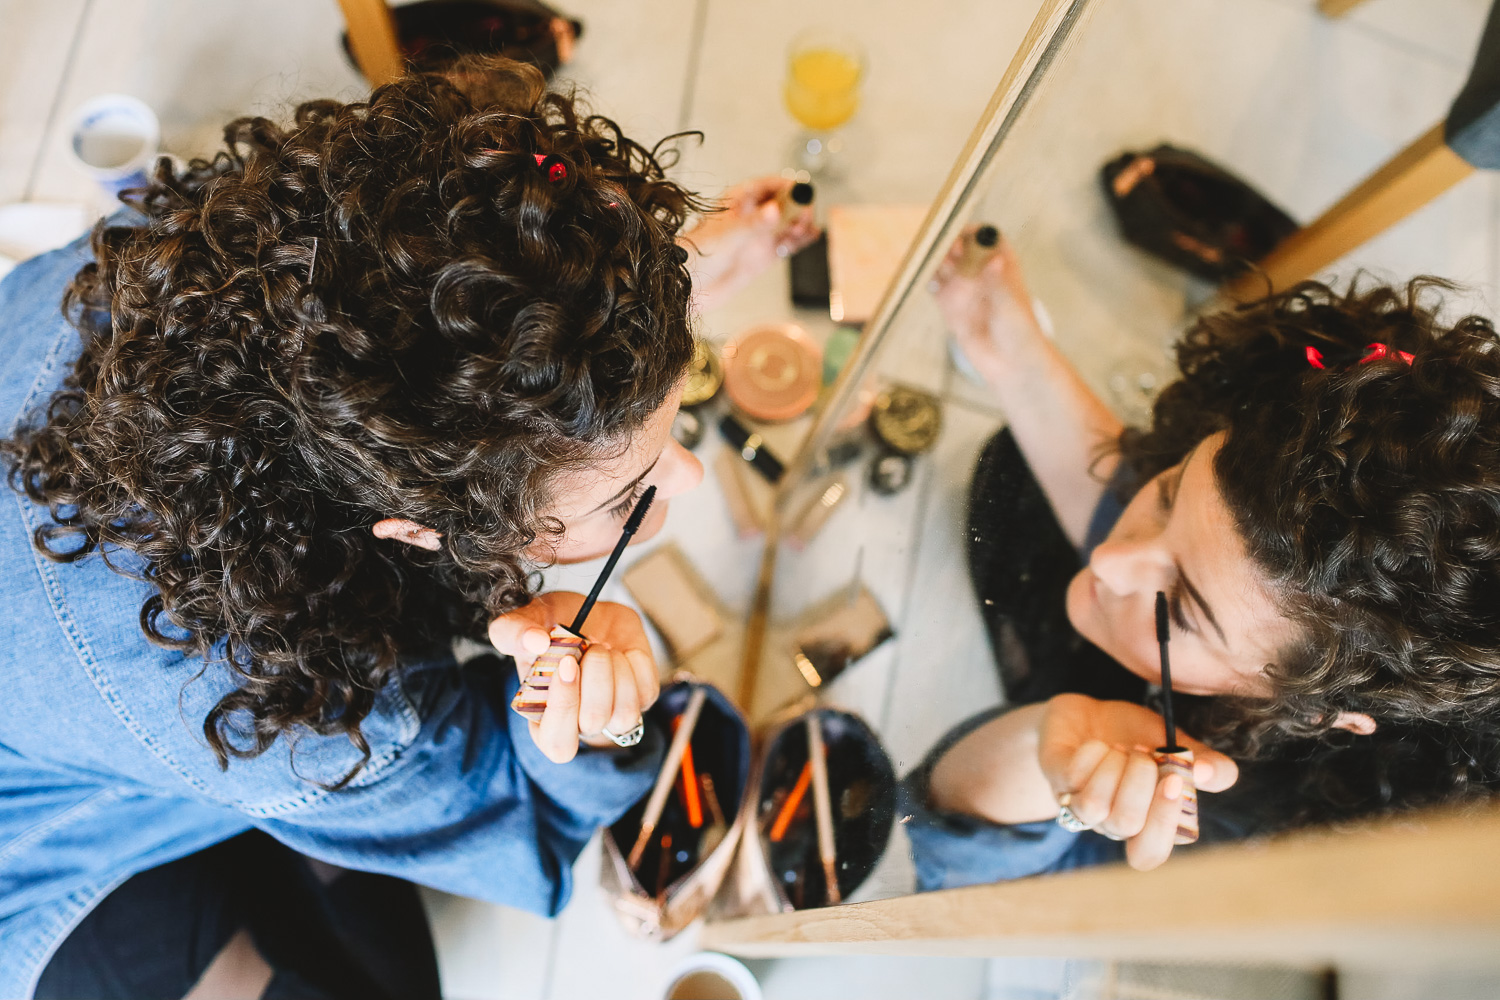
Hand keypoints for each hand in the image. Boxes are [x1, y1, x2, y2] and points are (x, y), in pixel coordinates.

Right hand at [487, 592, 660, 762]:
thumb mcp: (526, 623)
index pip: (557, 742)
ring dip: (614, 671)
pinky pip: (646, 692)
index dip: (564, 706)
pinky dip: (635, 664)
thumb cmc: (553, 627)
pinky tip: (620, 652)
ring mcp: (615, 715)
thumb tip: (535, 642)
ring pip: (624, 714)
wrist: (590, 614)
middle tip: (588, 649)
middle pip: (593, 724)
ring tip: (600, 649)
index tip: (566, 663)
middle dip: (594, 682)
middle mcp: (581, 725)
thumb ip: (513, 631)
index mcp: (545, 720)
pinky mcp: (642, 698)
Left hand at [681, 176, 821, 310]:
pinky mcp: (762, 257)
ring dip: (800, 223)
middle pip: (783, 203)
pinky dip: (800, 240)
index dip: (787, 186)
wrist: (686, 288)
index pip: (768, 185)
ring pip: (787, 223)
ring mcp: (756, 237)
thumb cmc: (696, 256)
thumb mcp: (727, 237)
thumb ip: (754, 224)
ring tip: (806, 228)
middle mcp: (750, 217)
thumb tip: (776, 210)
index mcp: (737, 202)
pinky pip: (787, 244)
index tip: (802, 191)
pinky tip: (811, 237)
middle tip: (805, 214)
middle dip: (798, 206)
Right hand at [930, 227, 1044, 385]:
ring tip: (928, 262)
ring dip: (935, 261)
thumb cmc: (1021, 333)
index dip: (973, 233)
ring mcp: (966, 288)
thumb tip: (994, 258)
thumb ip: (998, 283)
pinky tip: (924, 279)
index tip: (959, 235)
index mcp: (1002, 265)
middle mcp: (982, 272)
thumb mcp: (1010, 307)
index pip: (987, 237)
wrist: (1012, 366)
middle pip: (961, 247)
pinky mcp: (951, 305)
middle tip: (940, 251)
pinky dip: (928, 280)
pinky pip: (935, 286)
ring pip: (945, 265)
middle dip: (948, 245)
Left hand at [1037, 694, 1238, 870]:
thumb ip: (1202, 763)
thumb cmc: (1134, 736)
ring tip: (1120, 749)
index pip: (1150, 853)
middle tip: (1144, 755)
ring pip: (1096, 806)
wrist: (1086, 713)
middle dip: (1140, 784)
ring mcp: (1078, 801)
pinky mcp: (1056, 776)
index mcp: (1142, 821)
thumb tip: (1215, 774)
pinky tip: (1097, 745)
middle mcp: (1107, 820)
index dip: (1164, 824)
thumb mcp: (1174, 745)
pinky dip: (1092, 754)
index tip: (1175, 781)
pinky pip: (1072, 776)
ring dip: (1116, 768)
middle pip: (1125, 826)